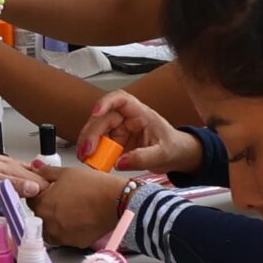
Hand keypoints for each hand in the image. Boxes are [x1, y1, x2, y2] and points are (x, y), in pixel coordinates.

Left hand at [29, 160, 129, 247]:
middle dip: (48, 207)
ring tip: (73, 210)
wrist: (117, 202)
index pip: (30, 199)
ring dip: (56, 221)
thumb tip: (35, 169)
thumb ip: (46, 172)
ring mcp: (61, 236)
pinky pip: (65, 237)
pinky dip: (69, 230)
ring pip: (51, 228)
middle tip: (64, 199)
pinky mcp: (74, 244)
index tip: (49, 191)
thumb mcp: (66, 172)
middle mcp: (48, 224)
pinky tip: (80, 219)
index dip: (40, 193)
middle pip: (39, 215)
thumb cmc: (94, 186)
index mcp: (42, 204)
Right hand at [76, 92, 202, 173]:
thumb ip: (143, 158)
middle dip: (91, 132)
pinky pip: (100, 144)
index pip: (121, 99)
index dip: (106, 103)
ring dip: (88, 143)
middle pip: (103, 118)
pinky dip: (93, 153)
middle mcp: (127, 118)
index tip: (95, 113)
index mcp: (140, 113)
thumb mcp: (163, 154)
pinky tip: (91, 162)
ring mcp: (119, 130)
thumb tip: (119, 163)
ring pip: (97, 130)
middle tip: (86, 151)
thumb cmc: (174, 148)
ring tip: (85, 158)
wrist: (177, 156)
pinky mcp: (115, 142)